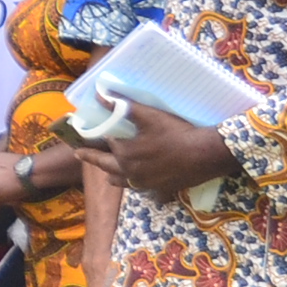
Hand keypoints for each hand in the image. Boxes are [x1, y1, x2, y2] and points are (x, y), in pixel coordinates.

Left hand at [97, 101, 239, 199]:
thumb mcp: (148, 116)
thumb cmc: (176, 133)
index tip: (85, 136)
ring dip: (112, 174)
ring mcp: (144, 184)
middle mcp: (129, 172)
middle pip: (105, 166)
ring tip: (107, 172)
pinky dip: (135, 184)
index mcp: (123, 154)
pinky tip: (138, 181)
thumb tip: (100, 95)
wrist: (206, 155)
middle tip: (80, 154)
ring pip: (120, 181)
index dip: (94, 138)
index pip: (102, 145)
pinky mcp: (160, 191)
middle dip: (92, 159)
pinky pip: (141, 190)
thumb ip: (122, 107)